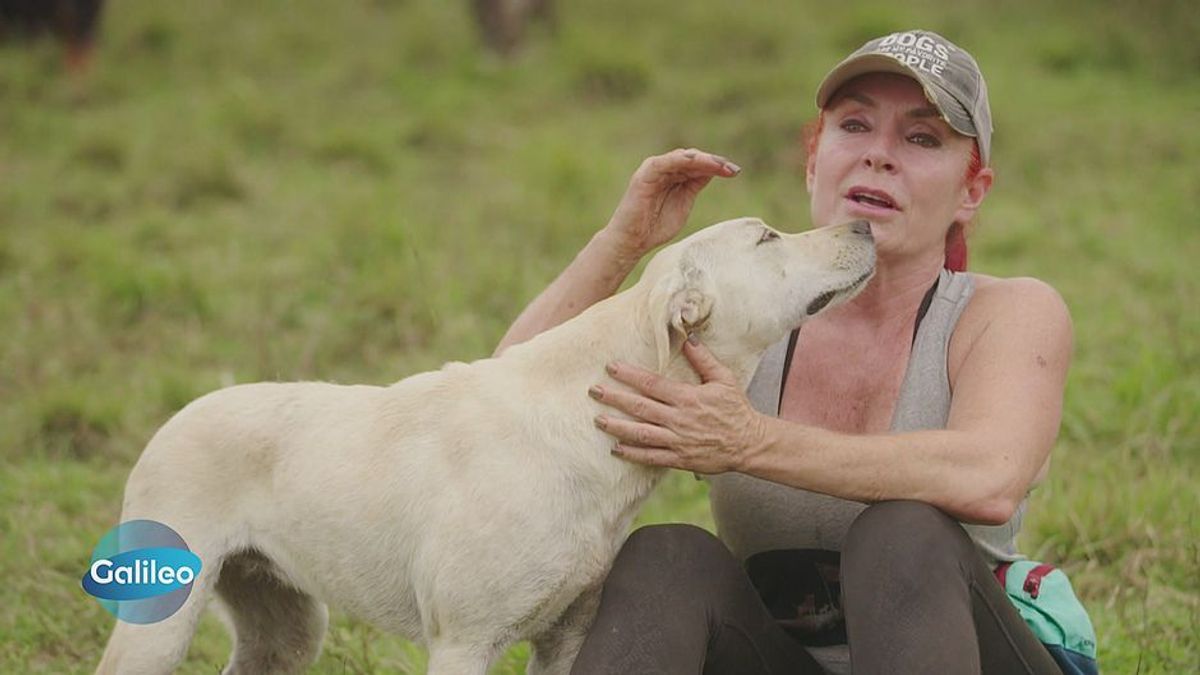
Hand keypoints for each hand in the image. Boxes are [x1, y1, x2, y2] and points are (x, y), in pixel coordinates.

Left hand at [589, 336, 765, 473]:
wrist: (749, 443)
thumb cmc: (736, 409)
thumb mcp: (724, 379)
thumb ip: (704, 360)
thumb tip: (688, 338)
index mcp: (688, 397)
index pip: (652, 383)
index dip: (630, 375)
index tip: (611, 367)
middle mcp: (679, 418)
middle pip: (640, 407)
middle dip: (615, 398)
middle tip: (594, 391)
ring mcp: (677, 440)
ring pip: (641, 433)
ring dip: (618, 426)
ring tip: (599, 420)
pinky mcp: (679, 458)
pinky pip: (651, 456)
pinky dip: (632, 453)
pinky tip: (616, 448)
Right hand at [602, 148, 740, 259]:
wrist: (632, 241)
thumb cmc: (655, 227)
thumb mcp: (683, 204)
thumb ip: (694, 187)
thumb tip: (713, 172)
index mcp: (675, 177)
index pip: (699, 166)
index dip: (717, 167)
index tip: (735, 172)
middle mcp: (665, 170)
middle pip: (693, 159)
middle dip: (714, 162)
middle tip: (732, 169)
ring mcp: (655, 170)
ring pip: (682, 158)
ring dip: (702, 160)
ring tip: (719, 165)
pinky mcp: (645, 174)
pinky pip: (665, 162)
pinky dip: (680, 159)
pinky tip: (696, 161)